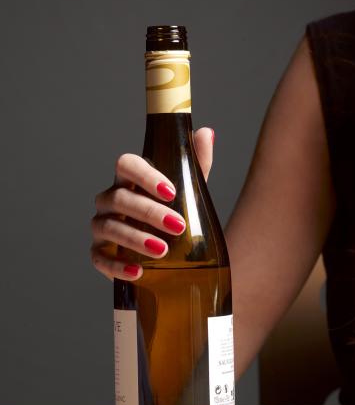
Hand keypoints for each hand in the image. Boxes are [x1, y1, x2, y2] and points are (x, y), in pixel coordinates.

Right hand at [90, 127, 214, 280]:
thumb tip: (205, 133)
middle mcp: (110, 200)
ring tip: (162, 250)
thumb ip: (196, 162)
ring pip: (108, 227)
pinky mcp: (100, 254)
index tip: (171, 191)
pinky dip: (117, 265)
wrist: (174, 252)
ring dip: (135, 238)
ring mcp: (102, 227)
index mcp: (130, 179)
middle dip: (149, 212)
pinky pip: (99, 258)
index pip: (126, 164)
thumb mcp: (191, 189)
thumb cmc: (176, 212)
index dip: (146, 175)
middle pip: (120, 198)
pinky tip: (138, 271)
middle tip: (178, 226)